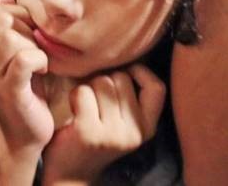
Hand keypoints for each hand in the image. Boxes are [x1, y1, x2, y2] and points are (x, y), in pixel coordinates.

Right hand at [0, 0, 54, 152]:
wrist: (24, 130)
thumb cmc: (25, 85)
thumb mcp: (17, 49)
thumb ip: (10, 23)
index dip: (22, 16)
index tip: (31, 36)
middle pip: (5, 19)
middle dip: (28, 29)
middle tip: (37, 49)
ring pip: (11, 37)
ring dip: (34, 45)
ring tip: (39, 60)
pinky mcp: (8, 89)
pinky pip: (24, 58)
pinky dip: (39, 59)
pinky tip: (42, 69)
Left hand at [42, 64, 165, 184]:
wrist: (70, 175)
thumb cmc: (96, 137)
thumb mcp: (124, 123)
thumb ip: (131, 97)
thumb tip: (131, 54)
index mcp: (146, 128)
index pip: (157, 88)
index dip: (141, 72)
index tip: (126, 73)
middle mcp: (134, 133)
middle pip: (121, 78)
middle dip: (105, 80)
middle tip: (96, 99)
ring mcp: (113, 134)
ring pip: (102, 82)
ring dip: (88, 88)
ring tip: (85, 107)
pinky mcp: (89, 134)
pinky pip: (83, 92)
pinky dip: (75, 95)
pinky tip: (74, 110)